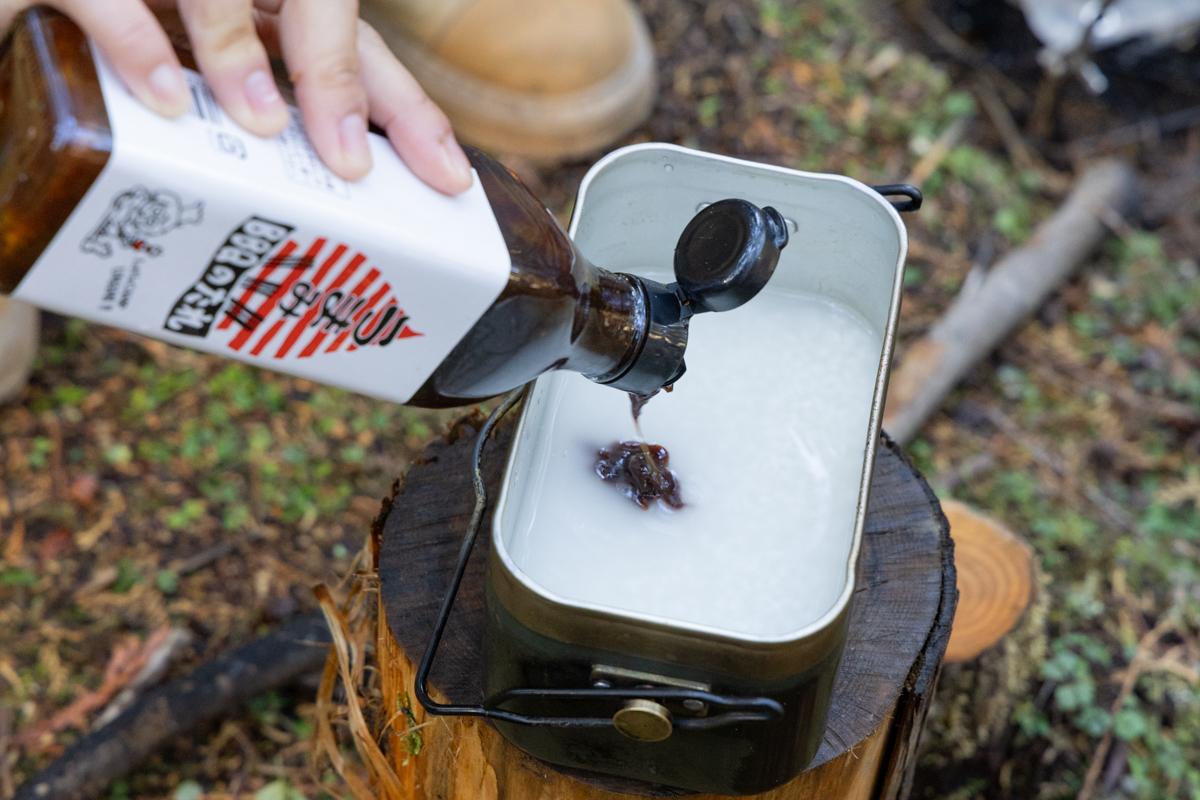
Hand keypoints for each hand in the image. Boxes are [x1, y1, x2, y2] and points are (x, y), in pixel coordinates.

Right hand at [0, 0, 473, 194]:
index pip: (357, 50)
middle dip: (339, 80)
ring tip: (260, 128)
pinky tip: (163, 97)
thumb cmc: (103, 108)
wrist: (5, 55)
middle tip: (349, 165)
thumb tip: (298, 263)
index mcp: (260, 19)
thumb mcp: (186, 133)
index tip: (450, 182)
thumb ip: (242, 170)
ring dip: (241, 55)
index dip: (408, 111)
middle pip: (311, 6)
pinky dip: (137, 39)